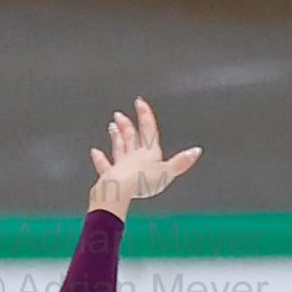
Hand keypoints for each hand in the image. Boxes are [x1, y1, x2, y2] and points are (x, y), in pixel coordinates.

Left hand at [88, 97, 199, 215]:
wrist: (120, 189)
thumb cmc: (143, 181)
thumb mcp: (168, 172)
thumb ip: (181, 162)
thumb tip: (196, 151)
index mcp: (148, 152)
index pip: (147, 129)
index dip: (144, 115)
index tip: (139, 102)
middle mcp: (133, 155)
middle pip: (130, 136)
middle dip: (127, 125)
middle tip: (119, 114)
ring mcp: (120, 164)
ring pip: (118, 147)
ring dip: (116, 136)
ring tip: (112, 127)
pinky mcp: (109, 175)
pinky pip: (104, 165)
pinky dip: (99, 158)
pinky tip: (94, 152)